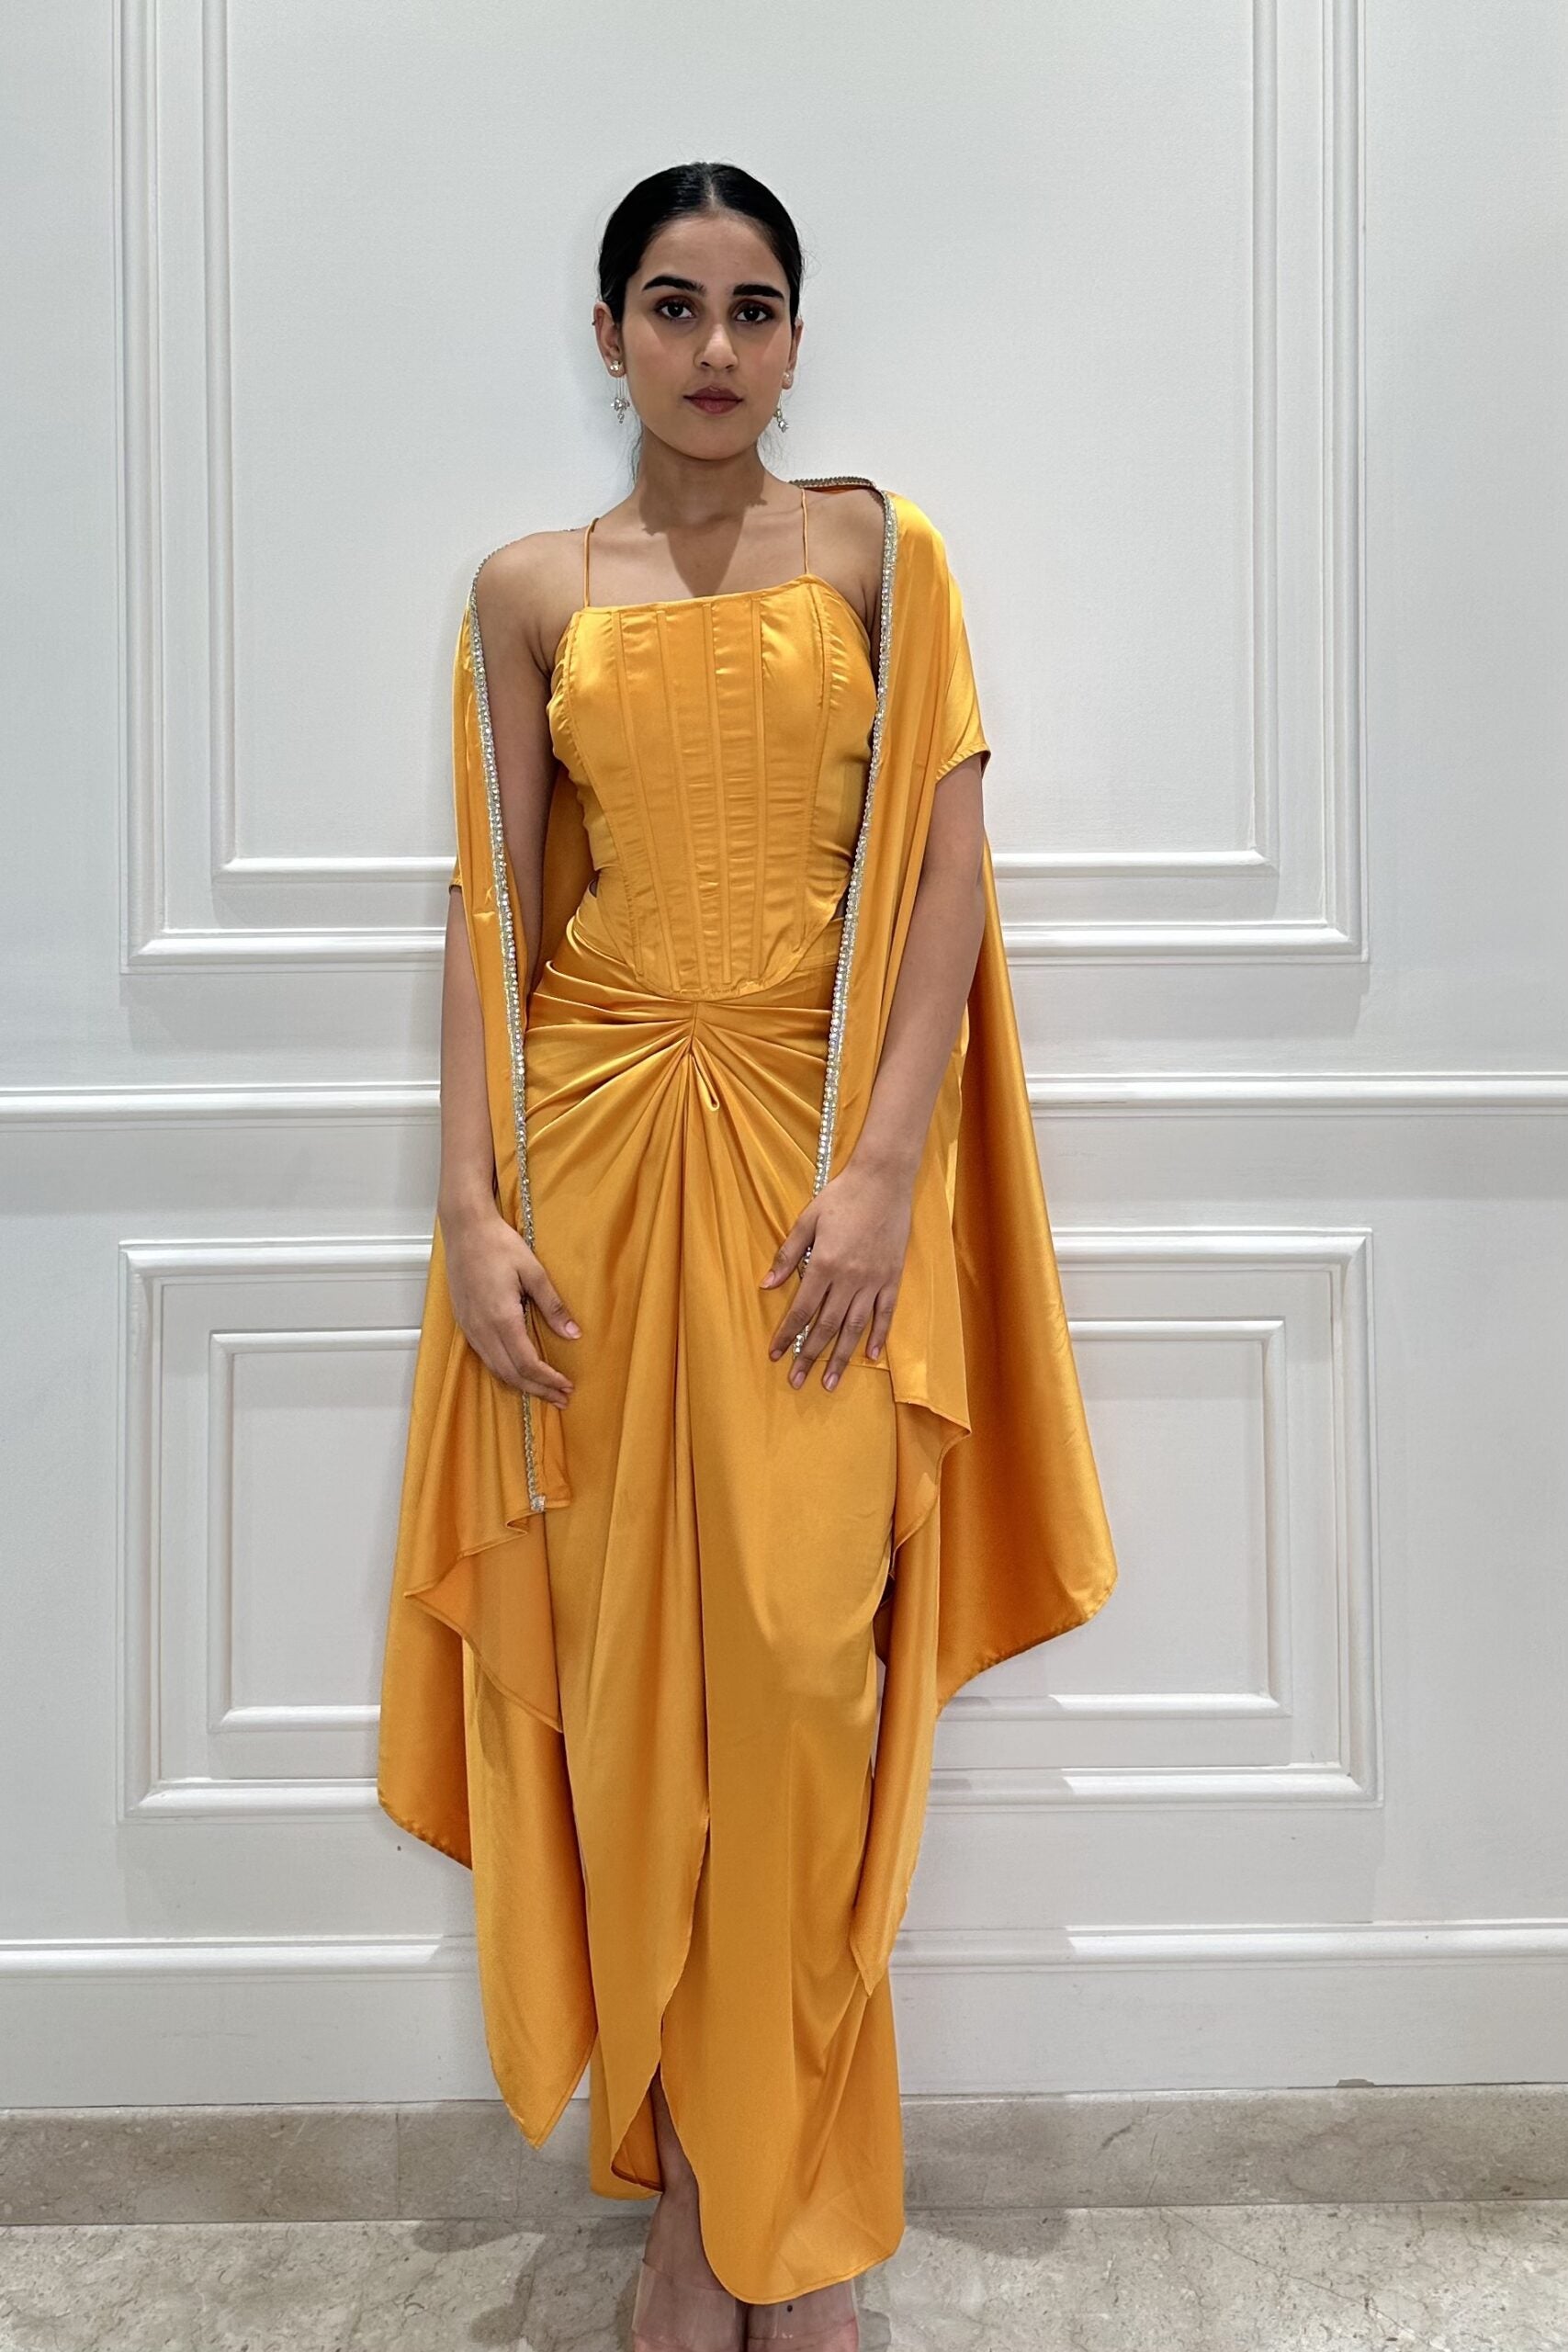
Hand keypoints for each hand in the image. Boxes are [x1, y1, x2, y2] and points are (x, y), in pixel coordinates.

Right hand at [441, 1200, 579, 1405]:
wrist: (465, 1229)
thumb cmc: (498, 1244)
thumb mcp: (534, 1272)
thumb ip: (553, 1306)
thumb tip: (573, 1334)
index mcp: (501, 1317)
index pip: (527, 1363)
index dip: (548, 1380)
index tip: (567, 1387)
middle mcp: (482, 1328)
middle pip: (512, 1373)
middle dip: (538, 1389)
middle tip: (561, 1398)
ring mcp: (470, 1327)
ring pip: (496, 1369)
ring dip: (521, 1384)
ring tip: (544, 1391)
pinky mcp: (465, 1323)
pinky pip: (485, 1357)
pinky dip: (504, 1371)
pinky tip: (518, 1373)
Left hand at [761, 1157, 912, 1390]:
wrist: (883, 1180)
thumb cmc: (841, 1196)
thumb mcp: (807, 1220)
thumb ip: (787, 1255)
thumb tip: (765, 1284)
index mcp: (824, 1264)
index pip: (801, 1310)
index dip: (787, 1335)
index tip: (775, 1355)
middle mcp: (849, 1279)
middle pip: (825, 1326)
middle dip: (809, 1357)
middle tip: (797, 1382)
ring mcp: (873, 1280)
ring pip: (854, 1328)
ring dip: (841, 1357)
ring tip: (830, 1383)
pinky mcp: (892, 1277)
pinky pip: (885, 1313)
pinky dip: (878, 1335)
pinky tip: (871, 1355)